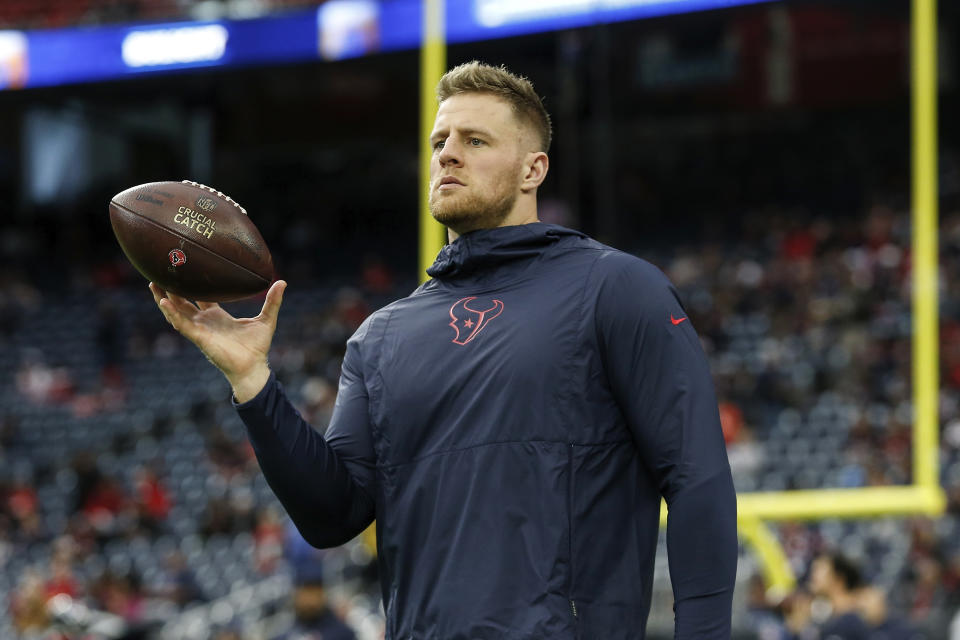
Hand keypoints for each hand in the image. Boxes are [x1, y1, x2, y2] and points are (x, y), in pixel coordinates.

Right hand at [149, 280, 286, 401]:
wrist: (254, 367)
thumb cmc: (258, 347)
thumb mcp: (267, 319)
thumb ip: (272, 301)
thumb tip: (282, 281)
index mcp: (217, 316)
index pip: (200, 297)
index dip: (191, 284)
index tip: (185, 268)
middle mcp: (205, 321)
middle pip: (182, 302)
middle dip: (170, 288)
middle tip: (161, 270)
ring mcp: (200, 330)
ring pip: (176, 312)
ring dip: (164, 298)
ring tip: (153, 283)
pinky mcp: (199, 338)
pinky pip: (182, 325)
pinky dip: (172, 313)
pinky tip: (164, 302)